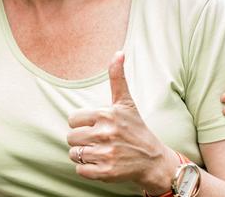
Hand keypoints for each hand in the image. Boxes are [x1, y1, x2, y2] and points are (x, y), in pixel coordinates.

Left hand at [66, 51, 177, 194]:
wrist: (153, 160)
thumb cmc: (135, 128)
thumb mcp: (126, 102)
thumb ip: (118, 78)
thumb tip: (119, 52)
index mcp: (106, 114)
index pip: (72, 119)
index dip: (81, 123)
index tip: (94, 125)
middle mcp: (106, 133)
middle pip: (71, 137)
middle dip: (81, 140)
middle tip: (97, 140)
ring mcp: (106, 154)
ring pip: (74, 154)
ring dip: (83, 154)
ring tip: (99, 151)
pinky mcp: (107, 172)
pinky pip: (80, 170)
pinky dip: (86, 169)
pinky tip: (100, 163)